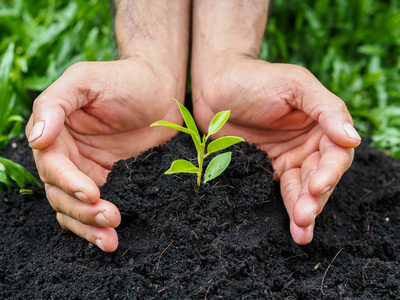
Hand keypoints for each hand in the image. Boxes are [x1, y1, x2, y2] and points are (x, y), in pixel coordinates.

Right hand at [26, 59, 183, 251]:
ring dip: (88, 225)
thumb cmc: (124, 79)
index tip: (91, 192)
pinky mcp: (108, 177)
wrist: (160, 89)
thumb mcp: (85, 80)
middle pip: (60, 193)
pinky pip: (94, 205)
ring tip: (110, 238)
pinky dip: (98, 224)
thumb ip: (56, 103)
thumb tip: (37, 139)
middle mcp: (66, 153)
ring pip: (73, 207)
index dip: (68, 181)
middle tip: (109, 217)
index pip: (52, 165)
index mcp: (55, 131)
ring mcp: (86, 168)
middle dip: (81, 209)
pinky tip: (110, 238)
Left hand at [192, 56, 360, 243]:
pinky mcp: (266, 168)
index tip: (317, 185)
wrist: (215, 86)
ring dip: (304, 209)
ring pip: (302, 189)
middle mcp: (308, 144)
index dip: (330, 171)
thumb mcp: (295, 85)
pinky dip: (287, 207)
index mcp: (321, 123)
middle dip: (315, 198)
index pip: (336, 153)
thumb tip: (352, 138)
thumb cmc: (256, 79)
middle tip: (305, 215)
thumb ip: (326, 109)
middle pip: (321, 176)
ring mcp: (287, 158)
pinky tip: (293, 226)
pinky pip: (280, 190)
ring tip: (301, 231)